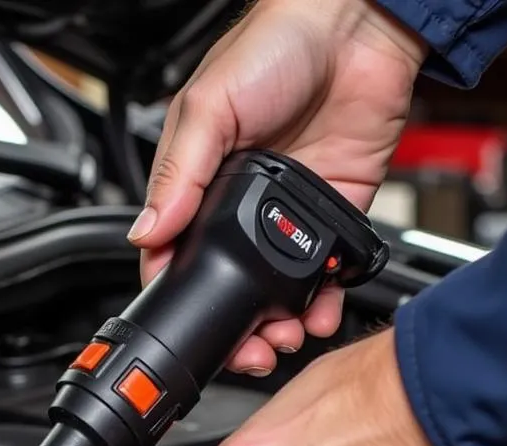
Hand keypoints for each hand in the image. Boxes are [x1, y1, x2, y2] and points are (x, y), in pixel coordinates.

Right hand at [130, 0, 424, 375]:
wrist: (359, 25)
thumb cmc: (277, 45)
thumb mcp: (207, 106)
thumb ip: (177, 174)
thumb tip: (147, 233)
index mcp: (197, 185)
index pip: (175, 255)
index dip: (178, 295)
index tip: (189, 325)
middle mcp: (240, 209)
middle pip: (227, 287)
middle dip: (234, 329)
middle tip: (246, 352)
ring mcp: (286, 218)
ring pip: (274, 292)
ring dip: (276, 325)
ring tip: (282, 339)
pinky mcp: (330, 216)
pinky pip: (323, 274)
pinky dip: (322, 302)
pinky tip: (317, 314)